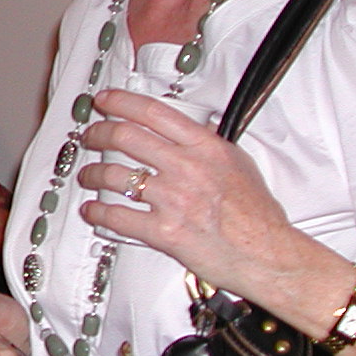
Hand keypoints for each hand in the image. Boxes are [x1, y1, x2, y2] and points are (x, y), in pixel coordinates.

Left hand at [76, 87, 317, 298]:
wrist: (267, 255)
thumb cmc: (257, 216)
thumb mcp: (239, 163)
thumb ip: (211, 143)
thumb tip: (192, 126)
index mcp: (205, 147)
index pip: (153, 112)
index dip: (121, 101)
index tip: (104, 100)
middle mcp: (187, 168)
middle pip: (125, 136)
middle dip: (97, 133)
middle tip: (89, 136)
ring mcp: (173, 200)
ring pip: (114, 175)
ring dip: (92, 174)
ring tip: (88, 176)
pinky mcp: (164, 232)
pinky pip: (117, 216)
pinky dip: (97, 212)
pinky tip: (92, 211)